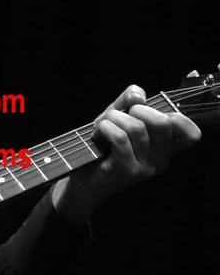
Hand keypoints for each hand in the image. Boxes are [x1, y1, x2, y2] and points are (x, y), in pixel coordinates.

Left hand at [51, 85, 200, 224]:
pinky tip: (98, 133)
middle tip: (119, 114)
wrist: (82, 179)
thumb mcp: (117, 118)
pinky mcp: (126, 170)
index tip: (147, 112)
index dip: (174, 115)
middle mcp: (161, 160)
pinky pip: (120, 138)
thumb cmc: (102, 146)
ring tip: (103, 125)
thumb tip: (138, 95)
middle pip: (164, 123)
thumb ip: (128, 100)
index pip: (191, 134)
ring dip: (113, 117)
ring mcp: (145, 167)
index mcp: (166, 149)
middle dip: (137, 109)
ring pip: (137, 128)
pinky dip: (106, 128)